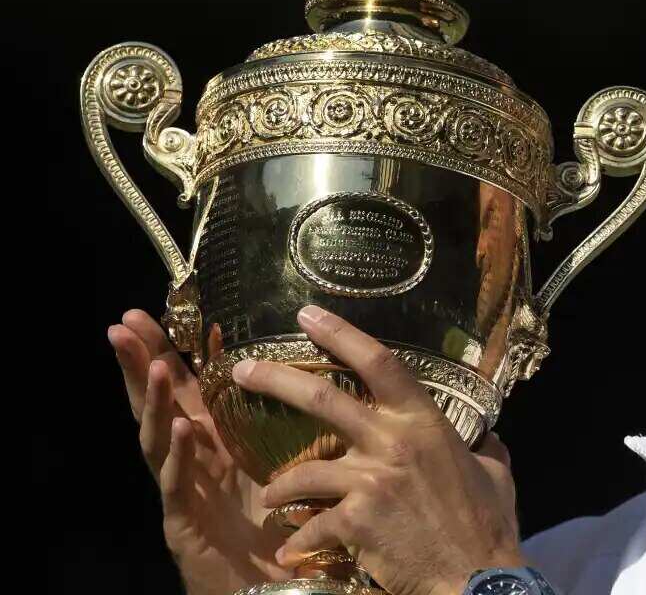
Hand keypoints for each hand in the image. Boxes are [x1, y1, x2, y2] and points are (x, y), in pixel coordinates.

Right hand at [108, 310, 289, 594]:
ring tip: (159, 368)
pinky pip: (177, 486)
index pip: (185, 389)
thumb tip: (288, 370)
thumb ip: (268, 423)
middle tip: (124, 324)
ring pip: (157, 441)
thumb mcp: (274, 462)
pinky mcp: (183, 525)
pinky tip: (182, 430)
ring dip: (157, 403)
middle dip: (140, 364)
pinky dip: (178, 457)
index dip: (172, 351)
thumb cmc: (274, 526)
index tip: (162, 312)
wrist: (267, 584)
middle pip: (159, 406)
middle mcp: (189, 463)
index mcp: (211, 445)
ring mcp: (181, 492)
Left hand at [233, 305, 524, 594]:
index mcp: (425, 423)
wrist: (477, 578)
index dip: (341, 334)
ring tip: (270, 497)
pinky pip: (311, 527)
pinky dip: (300, 540)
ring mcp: (371, 481)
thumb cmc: (488, 525)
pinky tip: (292, 551)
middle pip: (322, 399)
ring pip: (302, 472)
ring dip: (280, 487)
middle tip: (243, 370)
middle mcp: (393, 443)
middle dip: (275, 380)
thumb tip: (485, 438)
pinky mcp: (354, 522)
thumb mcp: (494, 472)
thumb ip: (482, 448)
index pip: (378, 362)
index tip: (308, 315)